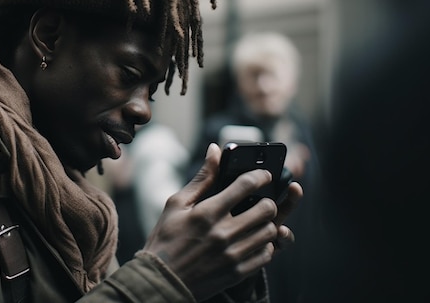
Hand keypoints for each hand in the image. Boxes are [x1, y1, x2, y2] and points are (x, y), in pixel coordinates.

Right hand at [142, 143, 302, 300]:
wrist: (160, 280)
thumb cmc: (166, 238)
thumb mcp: (177, 204)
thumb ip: (202, 178)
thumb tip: (215, 150)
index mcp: (207, 212)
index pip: (246, 185)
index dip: (260, 175)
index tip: (263, 175)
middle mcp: (222, 233)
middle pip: (266, 208)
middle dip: (267, 200)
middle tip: (261, 200)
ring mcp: (232, 254)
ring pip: (269, 231)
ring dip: (267, 223)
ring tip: (257, 221)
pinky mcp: (237, 272)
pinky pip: (266, 254)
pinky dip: (265, 245)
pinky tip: (253, 240)